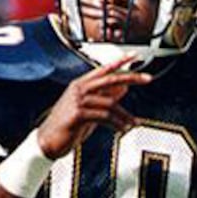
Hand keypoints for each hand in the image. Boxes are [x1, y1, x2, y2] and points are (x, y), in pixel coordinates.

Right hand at [36, 58, 151, 157]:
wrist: (48, 142)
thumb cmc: (68, 127)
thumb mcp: (90, 110)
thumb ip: (105, 98)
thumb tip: (123, 89)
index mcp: (81, 85)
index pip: (103, 69)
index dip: (120, 61)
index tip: (135, 55)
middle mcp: (79, 89)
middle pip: (110, 79)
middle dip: (131, 78)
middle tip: (148, 78)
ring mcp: (77, 100)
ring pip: (110, 102)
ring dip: (125, 115)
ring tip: (132, 124)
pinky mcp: (77, 114)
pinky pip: (104, 116)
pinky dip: (116, 123)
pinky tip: (122, 129)